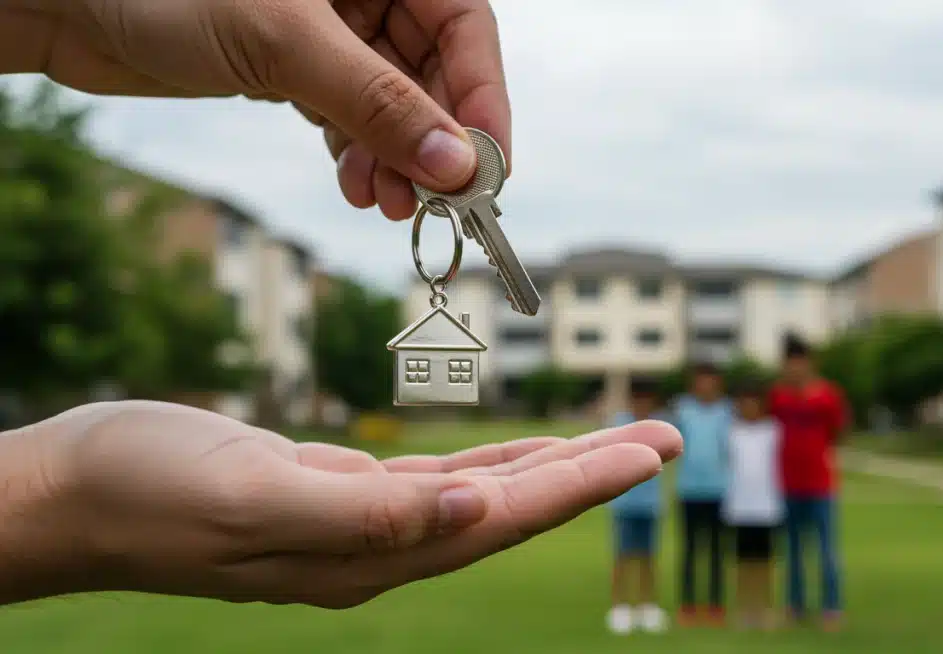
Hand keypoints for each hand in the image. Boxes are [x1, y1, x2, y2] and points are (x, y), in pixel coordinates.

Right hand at [0, 401, 679, 607]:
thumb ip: (369, 512)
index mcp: (371, 553)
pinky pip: (437, 481)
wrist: (76, 496)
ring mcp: (361, 526)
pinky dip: (489, 465)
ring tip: (616, 439)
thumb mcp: (258, 493)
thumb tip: (474, 515)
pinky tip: (516, 455)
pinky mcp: (337, 496)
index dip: (583, 484)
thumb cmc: (152, 489)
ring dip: (552, 466)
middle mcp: (380, 549)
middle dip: (591, 472)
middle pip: (513, 509)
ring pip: (483, 494)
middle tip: (664, 435)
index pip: (504, 518)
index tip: (651, 450)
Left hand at [1, 0, 509, 217]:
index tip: (486, 167)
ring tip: (389, 206)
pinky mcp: (298, 63)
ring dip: (398, 159)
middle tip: (436, 202)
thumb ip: (378, 103)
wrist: (67, 2)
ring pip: (394, 101)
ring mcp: (333, 26)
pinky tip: (356, 188)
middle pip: (434, 70)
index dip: (483, 97)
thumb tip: (455, 166)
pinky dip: (360, 155)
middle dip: (435, 141)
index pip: (465, 25)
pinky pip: (352, 114)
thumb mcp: (286, 42)